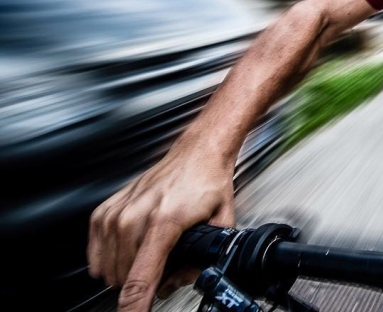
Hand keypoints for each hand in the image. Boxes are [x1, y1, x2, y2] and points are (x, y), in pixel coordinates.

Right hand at [87, 144, 235, 310]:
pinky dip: (111, 259)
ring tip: (153, 256)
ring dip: (127, 272)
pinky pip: (96, 252)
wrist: (197, 152)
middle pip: (124, 279)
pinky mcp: (106, 210)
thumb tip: (185, 281)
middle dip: (144, 284)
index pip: (139, 279)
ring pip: (108, 269)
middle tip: (167, 269)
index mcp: (164, 222)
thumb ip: (206, 258)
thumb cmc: (207, 181)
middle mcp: (134, 217)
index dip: (135, 307)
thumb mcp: (222, 222)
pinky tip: (131, 251)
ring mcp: (117, 213)